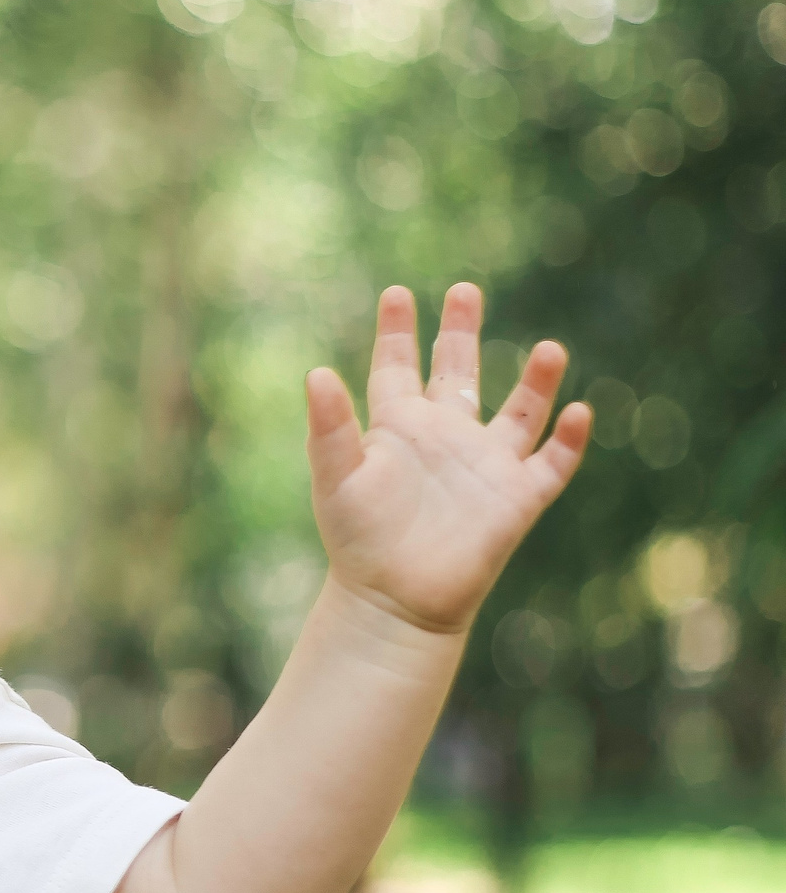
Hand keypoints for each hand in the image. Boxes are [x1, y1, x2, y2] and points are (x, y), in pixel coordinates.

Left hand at [305, 283, 588, 635]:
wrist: (393, 602)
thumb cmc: (357, 541)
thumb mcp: (337, 479)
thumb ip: (328, 427)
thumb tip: (316, 374)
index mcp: (398, 428)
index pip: (396, 368)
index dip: (397, 332)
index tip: (397, 292)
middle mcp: (445, 438)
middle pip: (457, 372)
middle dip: (461, 332)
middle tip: (465, 290)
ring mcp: (485, 466)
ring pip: (520, 411)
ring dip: (537, 379)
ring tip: (548, 347)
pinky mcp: (517, 498)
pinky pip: (552, 462)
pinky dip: (568, 439)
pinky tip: (577, 412)